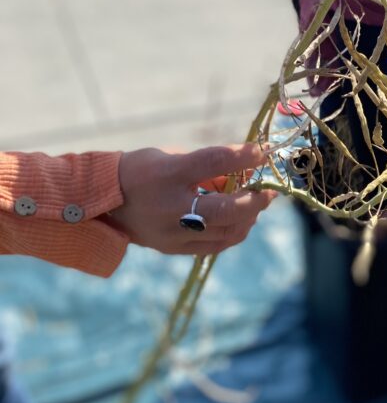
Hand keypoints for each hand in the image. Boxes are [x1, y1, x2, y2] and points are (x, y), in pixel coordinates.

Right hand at [108, 144, 275, 255]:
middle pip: (226, 208)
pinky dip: (233, 233)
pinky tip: (240, 222)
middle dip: (255, 200)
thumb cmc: (141, 171)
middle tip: (268, 191)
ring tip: (256, 205)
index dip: (243, 156)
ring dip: (248, 218)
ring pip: (225, 232)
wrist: (101, 201)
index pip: (213, 161)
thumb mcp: (170, 157)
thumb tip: (243, 171)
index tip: (262, 153)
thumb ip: (206, 164)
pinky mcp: (173, 249)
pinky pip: (214, 246)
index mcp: (167, 173)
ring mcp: (172, 232)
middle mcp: (170, 206)